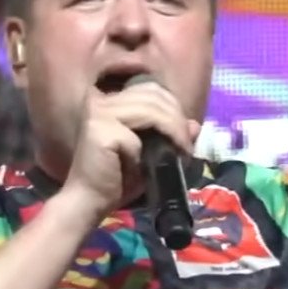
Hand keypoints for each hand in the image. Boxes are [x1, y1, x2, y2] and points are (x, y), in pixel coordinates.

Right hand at [62, 80, 199, 217]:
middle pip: (153, 95)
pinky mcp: (99, 130)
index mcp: (112, 99)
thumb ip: (171, 135)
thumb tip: (196, 126)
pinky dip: (148, 152)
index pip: (151, 88)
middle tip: (186, 146)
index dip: (173, 106)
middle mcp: (102, 99)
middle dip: (177, 119)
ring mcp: (98, 112)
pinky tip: (149, 167)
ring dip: (173, 131)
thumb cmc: (119, 177)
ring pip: (150, 110)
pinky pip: (136, 137)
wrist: (91, 200)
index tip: (184, 133)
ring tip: (181, 152)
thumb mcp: (152, 152)